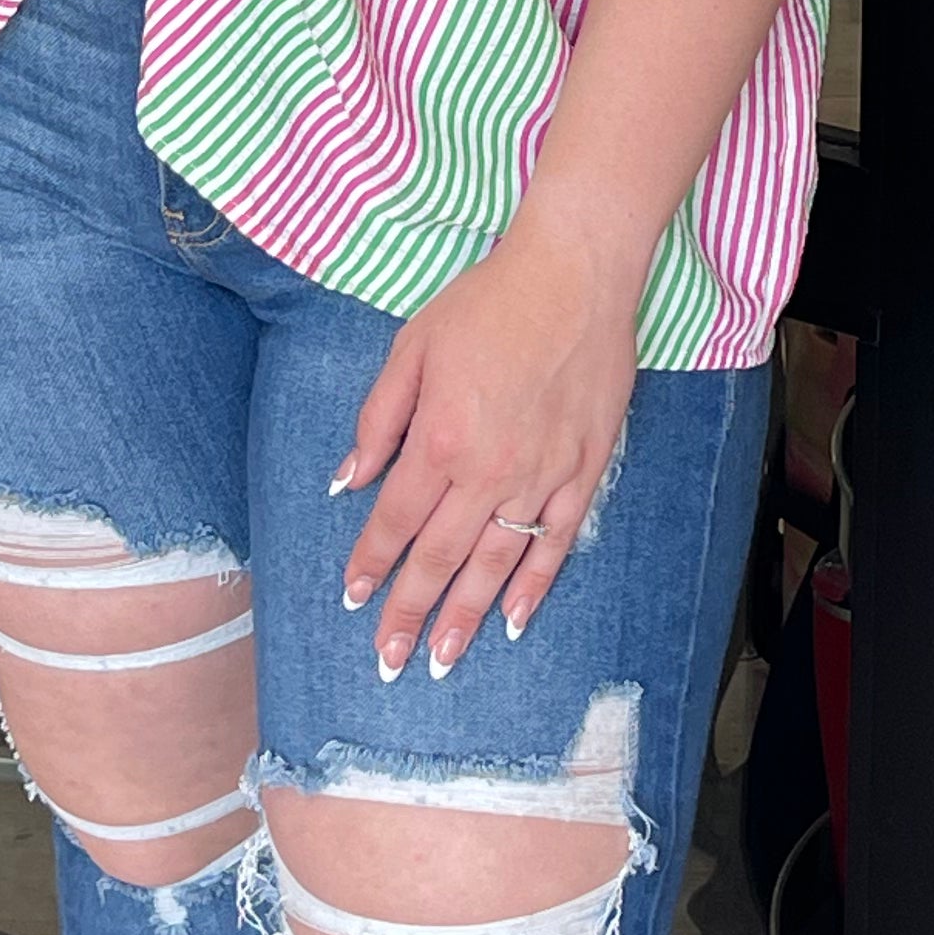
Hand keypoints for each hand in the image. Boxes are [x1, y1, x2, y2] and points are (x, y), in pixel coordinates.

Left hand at [334, 206, 640, 678]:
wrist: (574, 274)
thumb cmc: (487, 303)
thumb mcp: (412, 347)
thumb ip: (378, 419)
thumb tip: (349, 479)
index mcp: (439, 438)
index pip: (396, 520)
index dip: (372, 563)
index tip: (353, 599)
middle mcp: (488, 468)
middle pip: (441, 556)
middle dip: (409, 611)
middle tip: (388, 660)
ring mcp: (541, 474)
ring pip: (497, 562)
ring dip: (466, 615)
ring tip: (441, 658)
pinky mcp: (584, 469)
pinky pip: (556, 541)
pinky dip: (535, 584)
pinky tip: (514, 618)